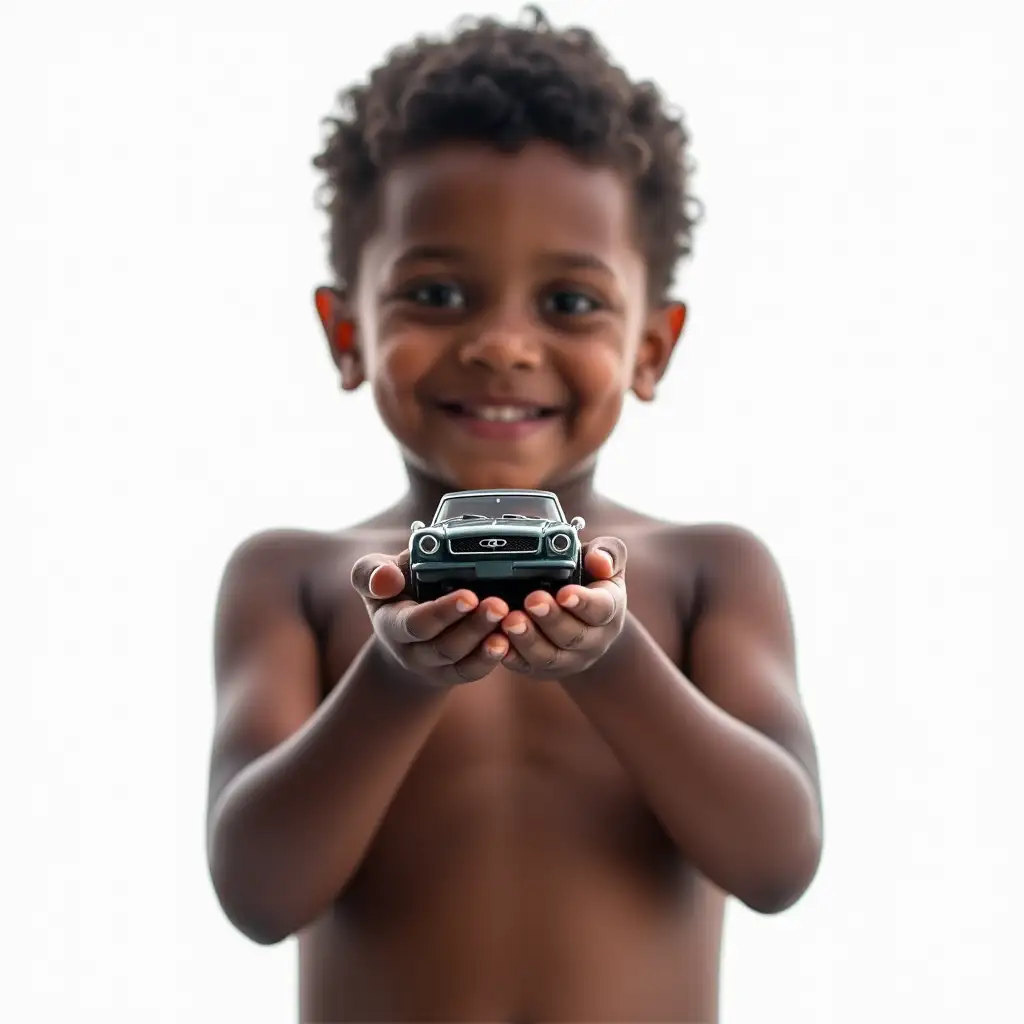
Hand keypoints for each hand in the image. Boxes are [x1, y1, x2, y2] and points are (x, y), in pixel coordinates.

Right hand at [350, 550, 509, 685]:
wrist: (402, 633)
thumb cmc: (395, 592)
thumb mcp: (374, 577)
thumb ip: (372, 573)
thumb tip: (387, 578)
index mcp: (391, 623)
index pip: (414, 623)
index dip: (442, 612)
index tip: (469, 595)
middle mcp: (412, 650)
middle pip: (443, 646)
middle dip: (472, 626)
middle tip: (498, 605)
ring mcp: (435, 665)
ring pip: (461, 660)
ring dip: (486, 639)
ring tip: (509, 617)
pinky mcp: (455, 672)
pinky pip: (473, 671)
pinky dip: (491, 657)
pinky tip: (508, 640)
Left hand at [498, 536, 626, 677]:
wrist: (587, 626)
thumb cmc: (591, 583)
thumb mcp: (605, 562)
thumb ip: (608, 553)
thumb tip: (599, 560)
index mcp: (608, 611)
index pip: (601, 609)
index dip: (583, 602)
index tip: (565, 593)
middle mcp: (591, 640)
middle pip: (573, 635)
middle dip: (551, 619)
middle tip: (531, 601)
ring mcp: (566, 658)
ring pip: (548, 655)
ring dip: (528, 639)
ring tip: (510, 621)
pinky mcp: (540, 668)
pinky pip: (525, 666)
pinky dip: (510, 655)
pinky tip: (495, 641)